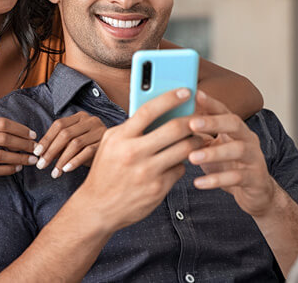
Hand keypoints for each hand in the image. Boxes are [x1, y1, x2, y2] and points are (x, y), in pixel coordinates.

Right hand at [0, 116, 36, 177]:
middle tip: (35, 148)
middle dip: (23, 144)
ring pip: (0, 156)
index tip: (33, 135)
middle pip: (3, 139)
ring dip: (19, 158)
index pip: (3, 124)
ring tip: (30, 160)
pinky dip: (8, 170)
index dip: (21, 129)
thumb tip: (23, 131)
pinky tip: (17, 168)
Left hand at [32, 111, 105, 177]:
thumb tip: (40, 153)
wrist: (114, 153)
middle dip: (51, 151)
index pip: (58, 125)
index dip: (46, 139)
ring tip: (54, 173)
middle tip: (41, 165)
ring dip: (62, 160)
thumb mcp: (74, 142)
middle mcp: (90, 120)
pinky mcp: (105, 143)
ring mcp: (99, 130)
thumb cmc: (89, 147)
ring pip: (75, 143)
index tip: (36, 153)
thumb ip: (60, 143)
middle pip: (65, 134)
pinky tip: (66, 170)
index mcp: (80, 116)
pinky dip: (75, 161)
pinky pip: (88, 152)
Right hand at [75, 88, 206, 232]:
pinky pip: (180, 169)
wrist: (98, 207)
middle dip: (192, 121)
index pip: (148, 110)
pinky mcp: (158, 189)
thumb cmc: (106, 170)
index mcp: (120, 137)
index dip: (169, 98)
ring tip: (197, 138)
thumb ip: (131, 127)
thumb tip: (158, 111)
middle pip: (174, 129)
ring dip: (194, 142)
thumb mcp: (110, 143)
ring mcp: (147, 172)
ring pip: (184, 149)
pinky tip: (178, 161)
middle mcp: (134, 153)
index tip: (185, 91)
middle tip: (200, 117)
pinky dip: (182, 163)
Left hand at [187, 91, 275, 216]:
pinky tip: (198, 183)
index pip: (223, 110)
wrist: (255, 192)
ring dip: (214, 153)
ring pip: (238, 150)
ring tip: (192, 158)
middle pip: (234, 124)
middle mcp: (248, 139)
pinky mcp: (255, 178)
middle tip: (191, 124)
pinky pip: (236, 178)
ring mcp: (254, 158)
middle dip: (213, 122)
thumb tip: (171, 120)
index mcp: (236, 128)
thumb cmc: (228, 165)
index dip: (210, 102)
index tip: (194, 95)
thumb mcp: (212, 147)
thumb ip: (197, 134)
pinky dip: (217, 180)